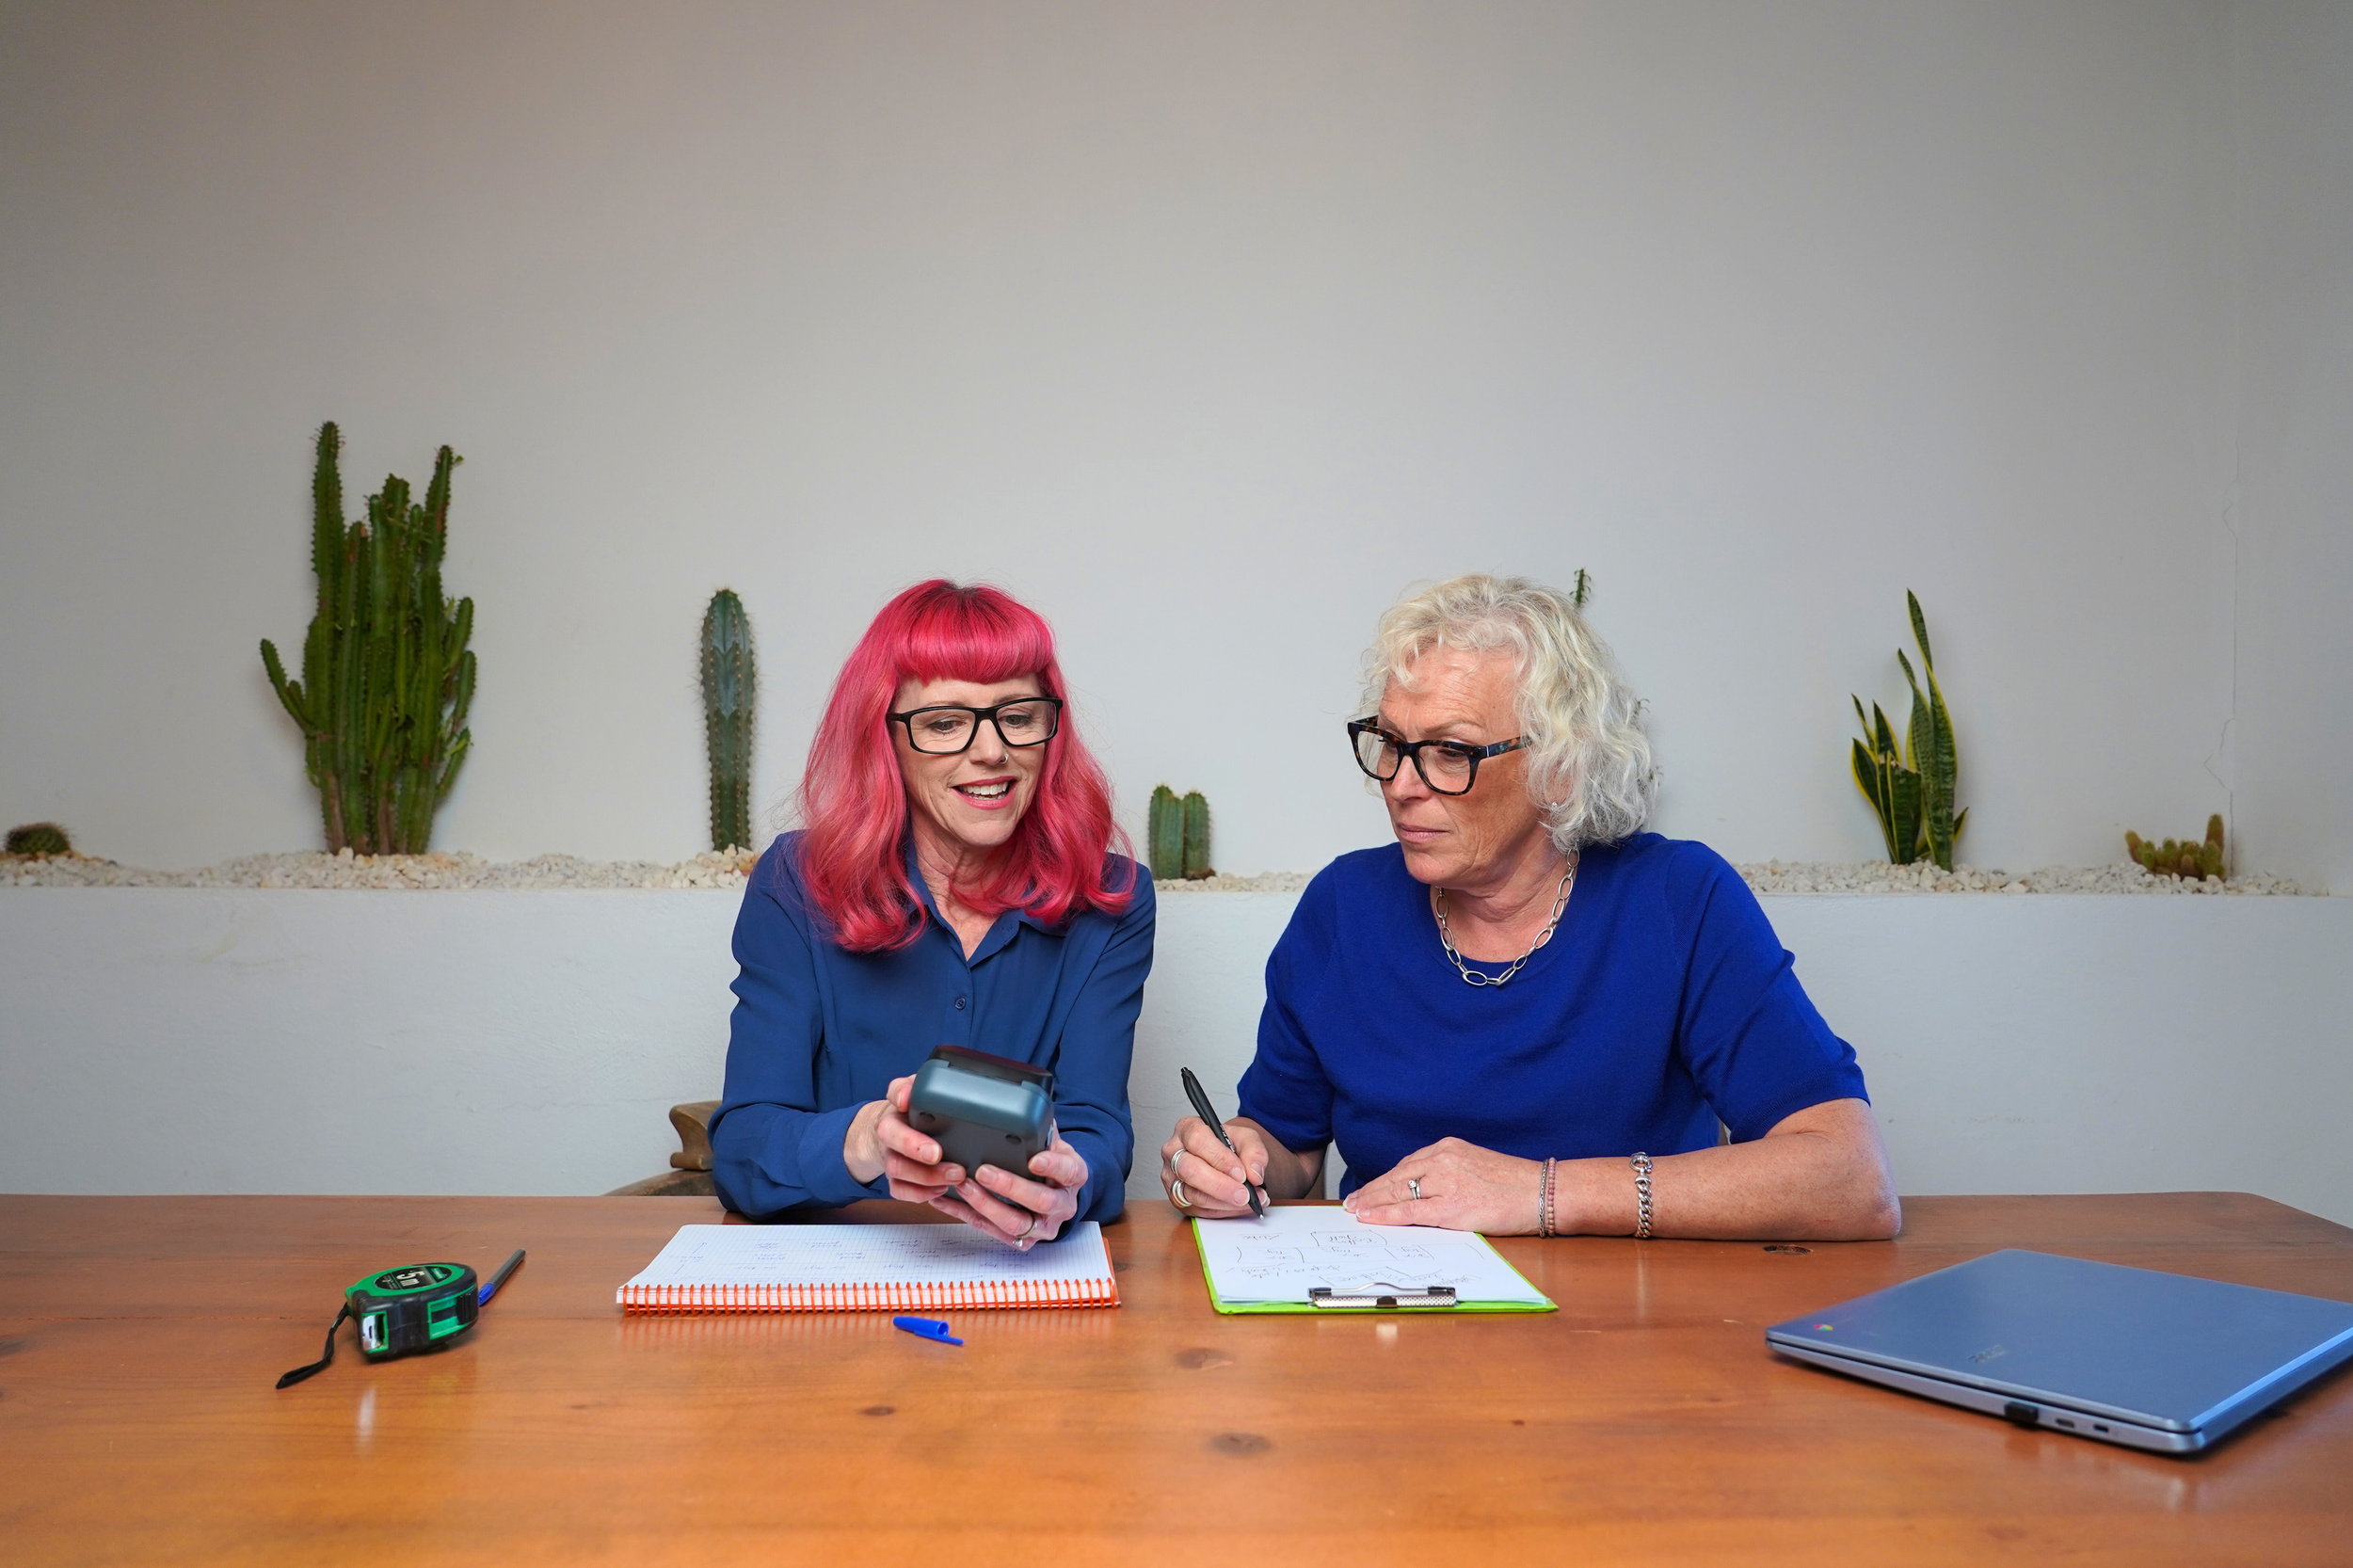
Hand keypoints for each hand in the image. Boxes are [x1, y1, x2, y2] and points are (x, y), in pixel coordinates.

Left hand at [850, 1076, 1084, 1250]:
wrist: (1057, 1192)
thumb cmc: (1050, 1161)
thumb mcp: (1053, 1142)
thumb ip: (1040, 1127)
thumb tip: (1022, 1100)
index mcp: (1074, 1176)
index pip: (1069, 1172)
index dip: (1053, 1167)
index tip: (1035, 1159)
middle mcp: (1062, 1205)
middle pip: (1041, 1202)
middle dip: (1009, 1187)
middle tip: (983, 1170)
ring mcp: (1042, 1227)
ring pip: (1015, 1223)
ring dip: (985, 1204)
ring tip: (962, 1185)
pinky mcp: (1021, 1241)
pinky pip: (991, 1231)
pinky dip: (965, 1215)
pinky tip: (945, 1200)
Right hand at [1159, 1115, 1267, 1217]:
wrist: (1226, 1159)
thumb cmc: (1230, 1145)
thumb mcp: (1247, 1138)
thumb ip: (1254, 1152)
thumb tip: (1254, 1175)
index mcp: (1187, 1128)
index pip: (1198, 1140)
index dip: (1220, 1158)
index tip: (1240, 1173)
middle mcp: (1173, 1152)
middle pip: (1190, 1170)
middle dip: (1220, 1186)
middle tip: (1244, 1194)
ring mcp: (1171, 1177)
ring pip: (1193, 1194)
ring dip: (1224, 1202)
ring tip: (1248, 1200)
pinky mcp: (1177, 1199)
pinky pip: (1198, 1209)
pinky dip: (1222, 1210)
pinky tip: (1238, 1206)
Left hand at [1343, 1137, 1541, 1233]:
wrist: (1541, 1191)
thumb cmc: (1514, 1183)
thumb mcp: (1475, 1164)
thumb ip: (1449, 1172)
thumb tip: (1424, 1189)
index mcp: (1448, 1147)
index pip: (1407, 1164)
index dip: (1384, 1179)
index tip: (1369, 1188)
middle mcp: (1443, 1159)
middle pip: (1397, 1176)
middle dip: (1371, 1191)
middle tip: (1352, 1201)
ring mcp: (1445, 1182)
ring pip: (1398, 1193)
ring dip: (1373, 1202)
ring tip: (1356, 1211)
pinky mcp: (1450, 1207)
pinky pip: (1409, 1212)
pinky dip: (1385, 1215)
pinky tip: (1370, 1218)